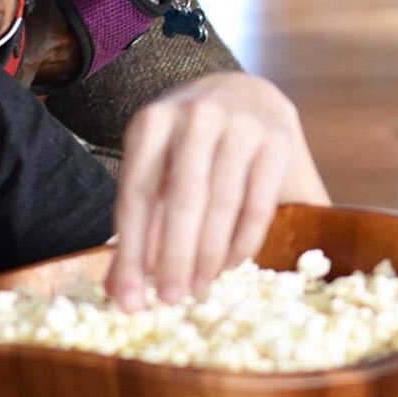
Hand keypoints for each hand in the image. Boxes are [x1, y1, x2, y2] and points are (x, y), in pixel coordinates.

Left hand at [106, 73, 328, 308]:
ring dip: (209, 255)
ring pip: (222, 203)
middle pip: (181, 198)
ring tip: (199, 287)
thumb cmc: (194, 143)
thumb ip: (140, 224)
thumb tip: (121, 292)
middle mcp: (196, 116)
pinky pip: (257, 204)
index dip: (132, 253)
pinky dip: (242, 242)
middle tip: (171, 299)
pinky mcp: (276, 141)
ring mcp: (240, 125)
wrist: (248, 95)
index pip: (137, 195)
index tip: (132, 301)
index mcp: (153, 122)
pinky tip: (229, 264)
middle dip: (175, 257)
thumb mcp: (157, 166)